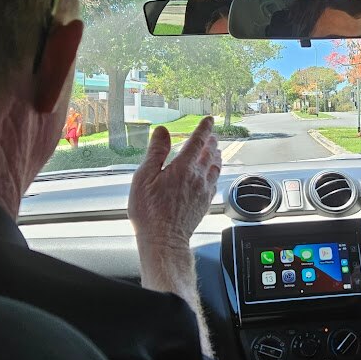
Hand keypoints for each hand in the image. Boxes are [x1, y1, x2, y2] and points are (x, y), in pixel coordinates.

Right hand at [128, 116, 221, 248]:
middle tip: (212, 135)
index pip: (198, 141)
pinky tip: (213, 174)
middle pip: (209, 153)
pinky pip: (215, 182)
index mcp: (183, 167)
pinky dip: (216, 172)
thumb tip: (162, 131)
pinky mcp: (205, 203)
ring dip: (216, 156)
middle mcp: (198, 177)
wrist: (163, 239)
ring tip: (216, 151)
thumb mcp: (144, 177)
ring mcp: (203, 191)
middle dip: (211, 141)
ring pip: (215, 167)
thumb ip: (156, 152)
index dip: (204, 128)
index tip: (209, 120)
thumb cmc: (149, 211)